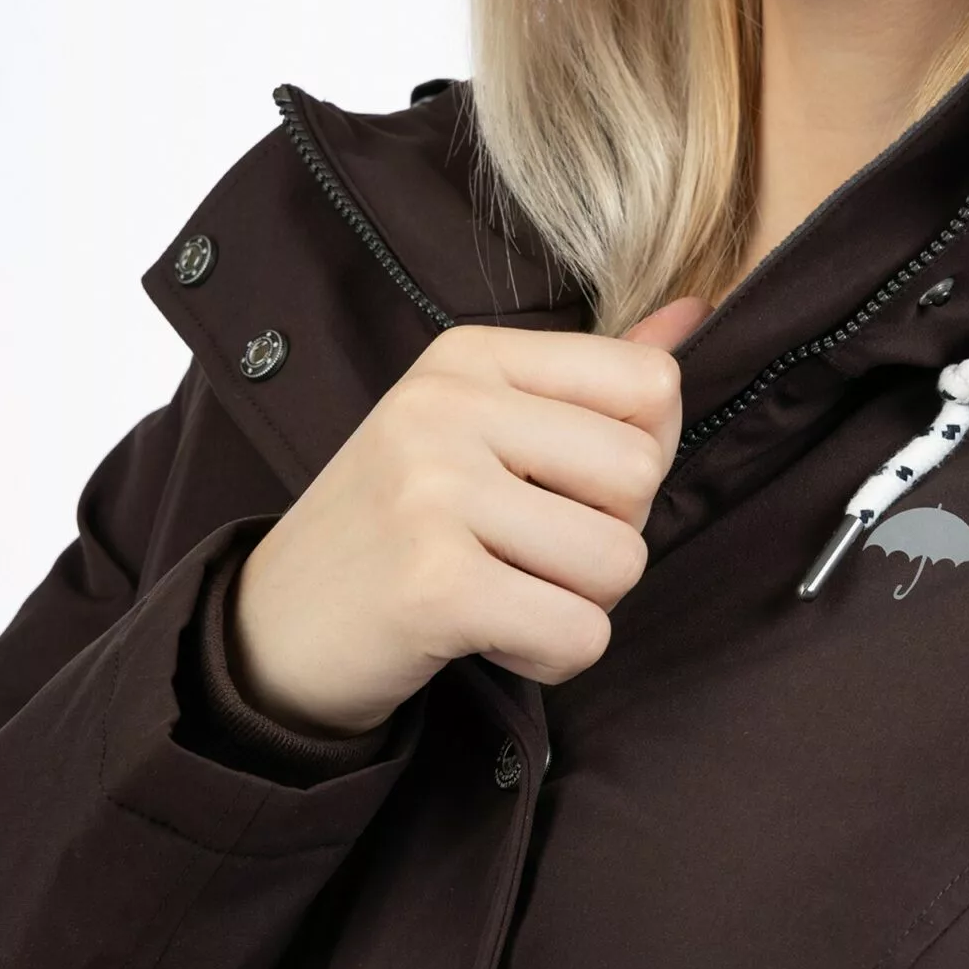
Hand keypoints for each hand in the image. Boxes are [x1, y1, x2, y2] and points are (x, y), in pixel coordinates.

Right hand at [227, 295, 712, 736]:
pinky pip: (578, 633)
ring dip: (579, 604)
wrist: (270, 629)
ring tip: (504, 593)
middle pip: (641, 477)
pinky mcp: (436, 586)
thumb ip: (593, 379)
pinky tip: (491, 639)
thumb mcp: (481, 427)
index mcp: (469, 356)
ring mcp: (435, 492)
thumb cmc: (400, 524)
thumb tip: (698, 312)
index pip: (650, 387)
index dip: (639, 458)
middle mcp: (447, 406)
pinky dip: (551, 657)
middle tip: (527, 553)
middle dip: (609, 537)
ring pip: (620, 562)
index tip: (567, 489)